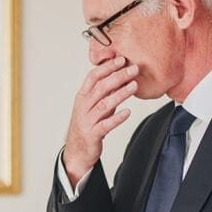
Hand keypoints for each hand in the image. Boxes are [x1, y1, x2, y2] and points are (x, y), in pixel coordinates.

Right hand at [62, 56, 137, 185]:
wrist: (77, 151)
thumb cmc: (87, 126)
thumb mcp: (93, 106)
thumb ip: (104, 93)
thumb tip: (121, 76)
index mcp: (82, 97)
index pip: (92, 77)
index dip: (107, 67)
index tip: (121, 59)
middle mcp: (83, 107)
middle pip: (100, 87)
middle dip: (118, 76)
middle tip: (133, 69)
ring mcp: (87, 121)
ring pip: (104, 104)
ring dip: (120, 94)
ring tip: (134, 86)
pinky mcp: (93, 134)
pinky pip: (106, 125)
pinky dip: (117, 118)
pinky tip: (127, 112)